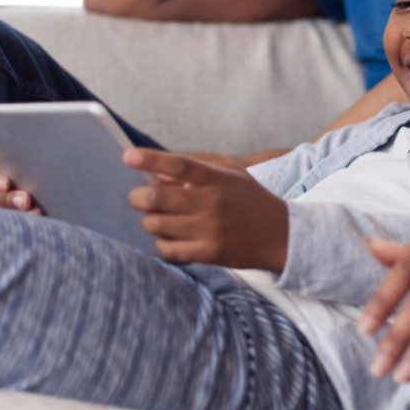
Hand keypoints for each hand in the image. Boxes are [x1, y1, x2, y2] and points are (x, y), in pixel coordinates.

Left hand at [123, 148, 289, 268]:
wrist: (281, 235)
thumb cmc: (250, 198)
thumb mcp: (230, 172)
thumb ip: (195, 165)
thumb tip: (157, 172)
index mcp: (217, 179)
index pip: (179, 165)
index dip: (151, 160)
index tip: (128, 155)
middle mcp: (212, 203)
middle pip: (158, 198)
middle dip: (137, 197)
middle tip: (138, 197)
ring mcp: (209, 230)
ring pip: (157, 224)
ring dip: (149, 220)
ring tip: (158, 217)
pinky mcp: (208, 254)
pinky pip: (167, 249)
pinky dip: (161, 242)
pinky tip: (169, 237)